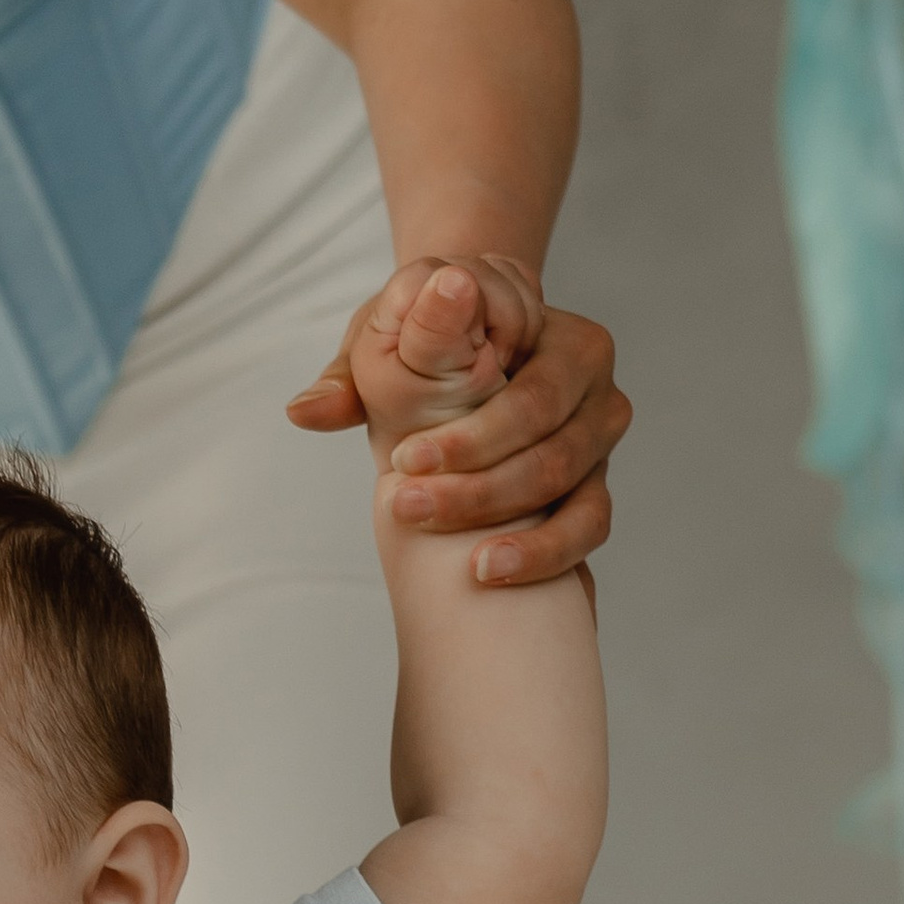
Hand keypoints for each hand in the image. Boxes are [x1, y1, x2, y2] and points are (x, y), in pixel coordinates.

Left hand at [289, 264, 630, 586]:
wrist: (461, 366)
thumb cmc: (423, 348)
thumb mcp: (386, 344)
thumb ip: (350, 378)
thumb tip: (304, 413)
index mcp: (556, 333)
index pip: (528, 382)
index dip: (470, 428)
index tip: (402, 458)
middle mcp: (591, 380)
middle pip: (548, 437)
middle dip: (476, 481)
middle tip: (404, 504)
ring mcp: (599, 435)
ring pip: (570, 485)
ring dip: (504, 521)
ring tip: (450, 548)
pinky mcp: (596, 483)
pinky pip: (587, 526)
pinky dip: (544, 552)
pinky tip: (488, 571)